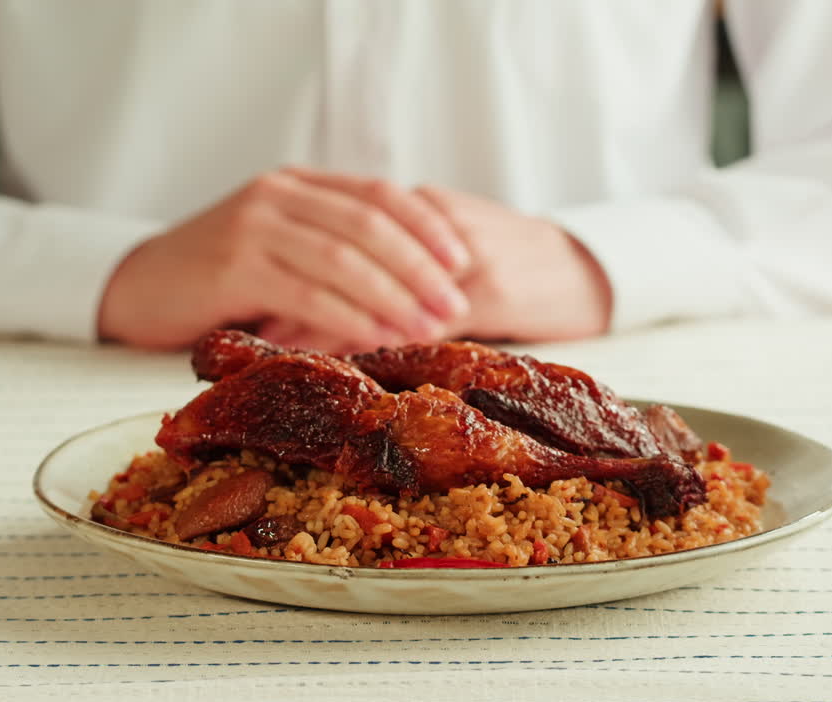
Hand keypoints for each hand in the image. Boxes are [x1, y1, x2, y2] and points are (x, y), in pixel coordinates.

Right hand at [97, 169, 470, 350]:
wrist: (136, 286)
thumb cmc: (215, 277)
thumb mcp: (276, 246)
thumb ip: (328, 246)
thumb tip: (408, 281)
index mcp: (297, 185)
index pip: (378, 195)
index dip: (426, 227)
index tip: (463, 262)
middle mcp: (278, 196)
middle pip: (369, 224)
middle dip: (420, 267)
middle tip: (457, 305)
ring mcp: (254, 227)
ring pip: (344, 258)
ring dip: (394, 296)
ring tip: (428, 327)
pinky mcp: (233, 267)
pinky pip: (307, 294)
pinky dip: (348, 318)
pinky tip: (377, 338)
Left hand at [259, 172, 612, 347]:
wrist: (583, 269)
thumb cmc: (510, 263)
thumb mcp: (449, 248)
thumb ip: (397, 256)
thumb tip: (329, 285)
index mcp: (419, 207)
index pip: (344, 232)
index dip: (295, 264)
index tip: (249, 292)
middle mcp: (432, 224)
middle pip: (349, 256)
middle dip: (294, 293)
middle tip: (247, 325)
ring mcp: (460, 256)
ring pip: (378, 289)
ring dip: (325, 321)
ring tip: (277, 352)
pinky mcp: (486, 292)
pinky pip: (420, 320)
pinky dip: (379, 340)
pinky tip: (346, 364)